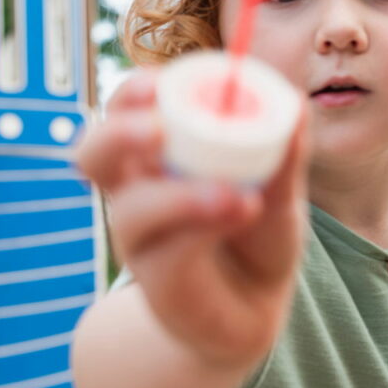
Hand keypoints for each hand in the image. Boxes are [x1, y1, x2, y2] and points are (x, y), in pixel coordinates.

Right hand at [75, 67, 307, 369]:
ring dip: (179, 197)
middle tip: (160, 130)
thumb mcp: (280, 185)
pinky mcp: (160, 284)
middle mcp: (136, 192)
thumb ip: (286, 150)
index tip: (162, 83)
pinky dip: (206, 227)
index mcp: (157, 154)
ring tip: (238, 194)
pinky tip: (244, 210)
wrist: (258, 304)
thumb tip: (294, 103)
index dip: (133, 91)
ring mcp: (142, 242)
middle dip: (118, 134)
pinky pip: (169, 254)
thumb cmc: (256, 230)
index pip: (124, 110)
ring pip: (130, 212)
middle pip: (94, 154)